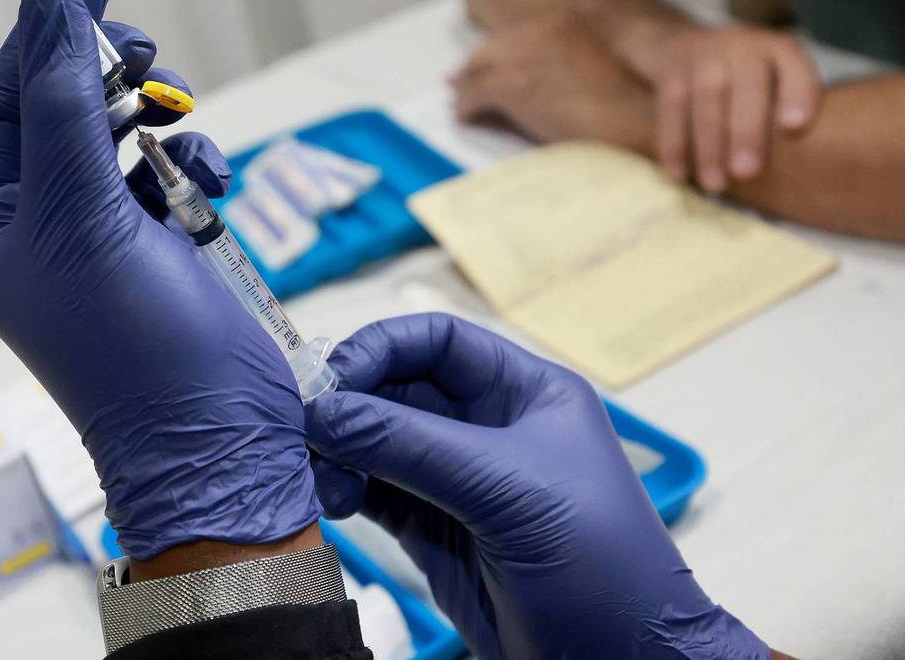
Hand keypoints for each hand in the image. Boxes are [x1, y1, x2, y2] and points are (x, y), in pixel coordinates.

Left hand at [0, 0, 319, 559]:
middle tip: (145, 48)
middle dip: (107, 75)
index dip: (41, 37)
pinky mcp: (161, 252)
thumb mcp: (84, 213)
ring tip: (183, 120)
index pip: (2, 103)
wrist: (216, 437)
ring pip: (123, 140)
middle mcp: (42, 229)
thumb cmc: (134, 347)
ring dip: (159, 120)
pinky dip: (194, 167)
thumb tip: (50, 6)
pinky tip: (211, 184)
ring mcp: (104, 241)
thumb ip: (65, 104)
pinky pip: (170, 179)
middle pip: (63, 113)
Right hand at [306, 314, 767, 659]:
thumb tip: (323, 410)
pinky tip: (327, 499)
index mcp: (525, 392)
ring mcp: (458, 480)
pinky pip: (376, 492)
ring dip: (339, 451)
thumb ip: (409, 444)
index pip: (439, 341)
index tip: (333, 378)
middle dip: (350, 402)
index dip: (381, 348)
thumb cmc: (598, 563)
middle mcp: (488, 427)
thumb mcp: (506, 489)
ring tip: (317, 477)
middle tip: (306, 427)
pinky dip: (344, 490)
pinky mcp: (435, 530)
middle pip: (399, 388)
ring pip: (378, 442)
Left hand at [451, 12, 652, 151]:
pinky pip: (475, 95)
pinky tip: (463, 119)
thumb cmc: (624, 116)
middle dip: (473, 69)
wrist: (634, 130)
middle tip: (458, 84)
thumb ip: (558, 72)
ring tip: (459, 106)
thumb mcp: (591, 78)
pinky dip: (465, 108)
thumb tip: (527, 86)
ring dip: (466, 90)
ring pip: (479, 70)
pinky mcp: (514, 86)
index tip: (481, 68)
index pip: (515, 38)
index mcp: (564, 25)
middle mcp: (542, 32)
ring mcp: (526, 57)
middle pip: (490, 50)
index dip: (495, 55)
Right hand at [651, 26, 819, 191]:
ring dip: (709, 148)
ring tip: (715, 185)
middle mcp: (743, 47)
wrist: (684, 45)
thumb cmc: (743, 78)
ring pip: (706, 102)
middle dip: (745, 133)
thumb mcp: (774, 79)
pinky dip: (674, 144)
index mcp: (779, 51)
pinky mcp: (670, 73)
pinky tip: (680, 173)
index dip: (797, 96)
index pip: (795, 70)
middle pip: (747, 89)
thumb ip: (787, 110)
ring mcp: (703, 56)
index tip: (794, 128)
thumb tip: (790, 152)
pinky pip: (671, 110)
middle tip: (747, 173)